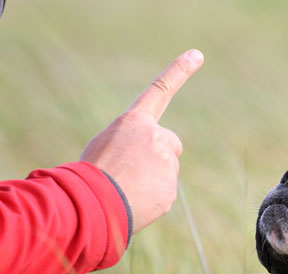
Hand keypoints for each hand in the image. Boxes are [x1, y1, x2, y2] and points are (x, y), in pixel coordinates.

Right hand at [80, 49, 203, 233]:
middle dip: (160, 156)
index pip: (160, 90)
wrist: (90, 203)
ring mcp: (166, 164)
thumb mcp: (104, 146)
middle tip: (133, 170)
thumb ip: (132, 143)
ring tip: (126, 187)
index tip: (197, 55)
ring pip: (167, 171)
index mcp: (134, 122)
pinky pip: (164, 193)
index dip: (179, 71)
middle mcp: (155, 137)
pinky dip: (151, 198)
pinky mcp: (170, 189)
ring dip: (151, 179)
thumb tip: (146, 164)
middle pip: (170, 145)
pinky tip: (133, 201)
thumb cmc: (90, 173)